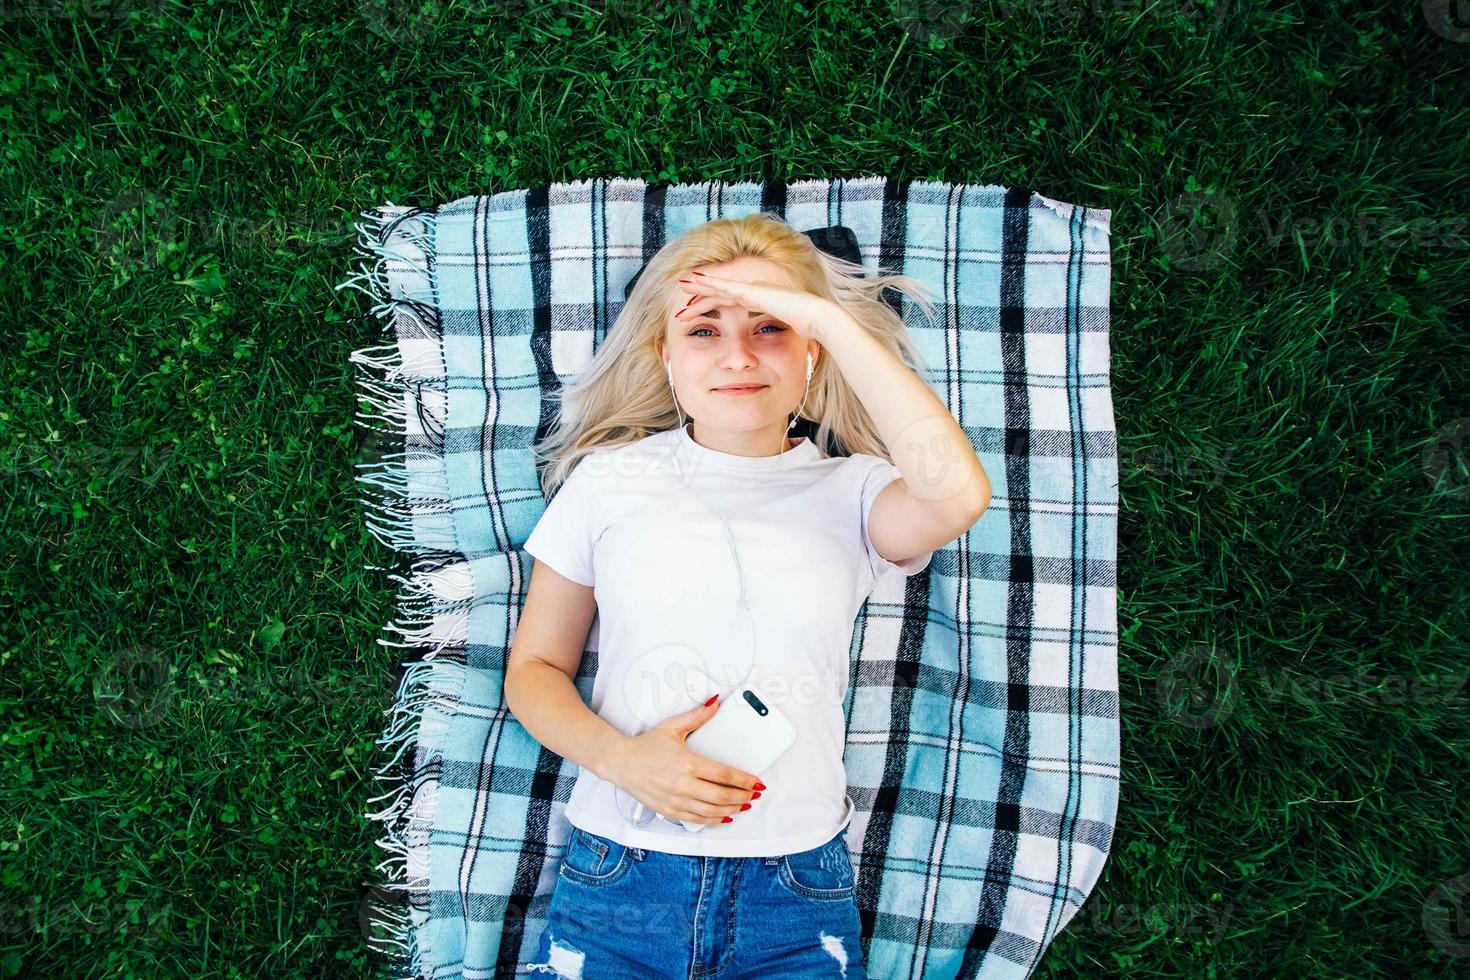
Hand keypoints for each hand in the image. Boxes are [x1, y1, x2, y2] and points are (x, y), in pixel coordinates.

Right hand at [607, 696, 764, 824]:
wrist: (621, 763)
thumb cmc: (646, 745)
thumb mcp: (673, 727)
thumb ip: (698, 716)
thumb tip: (716, 703)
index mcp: (688, 763)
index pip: (724, 774)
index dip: (745, 780)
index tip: (757, 782)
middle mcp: (683, 784)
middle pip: (722, 795)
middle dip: (743, 796)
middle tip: (754, 794)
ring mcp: (676, 800)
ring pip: (711, 810)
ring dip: (732, 809)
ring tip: (744, 805)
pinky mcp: (669, 810)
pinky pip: (696, 819)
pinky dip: (713, 819)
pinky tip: (723, 816)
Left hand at [674, 269, 845, 342]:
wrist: (817, 318)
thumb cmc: (809, 329)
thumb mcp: (785, 336)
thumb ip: (777, 339)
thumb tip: (773, 353)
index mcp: (761, 302)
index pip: (731, 302)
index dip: (714, 306)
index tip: (698, 312)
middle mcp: (754, 292)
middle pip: (721, 292)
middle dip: (701, 293)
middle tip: (683, 295)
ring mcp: (753, 289)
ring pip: (718, 287)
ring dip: (699, 287)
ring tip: (681, 286)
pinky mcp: (751, 291)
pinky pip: (723, 287)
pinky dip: (707, 284)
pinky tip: (693, 282)